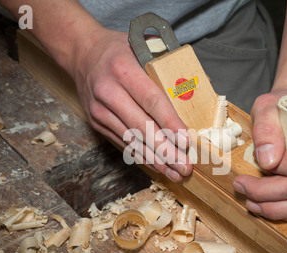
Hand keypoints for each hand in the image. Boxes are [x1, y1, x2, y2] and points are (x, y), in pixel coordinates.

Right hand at [70, 28, 191, 181]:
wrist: (82, 53)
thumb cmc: (120, 50)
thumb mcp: (145, 46)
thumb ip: (173, 65)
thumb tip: (204, 86)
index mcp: (123, 69)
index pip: (151, 100)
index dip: (170, 123)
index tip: (186, 141)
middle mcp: (108, 91)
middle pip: (141, 127)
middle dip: (166, 151)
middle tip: (185, 167)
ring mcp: (100, 110)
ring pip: (132, 141)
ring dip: (155, 160)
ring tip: (175, 173)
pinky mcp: (97, 122)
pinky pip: (123, 143)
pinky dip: (142, 157)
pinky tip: (158, 166)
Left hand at [233, 89, 286, 221]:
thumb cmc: (281, 105)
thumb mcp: (266, 105)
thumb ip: (265, 128)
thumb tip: (268, 161)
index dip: (278, 170)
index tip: (258, 162)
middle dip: (268, 194)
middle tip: (241, 187)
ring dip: (277, 209)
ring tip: (251, 203)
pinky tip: (268, 208)